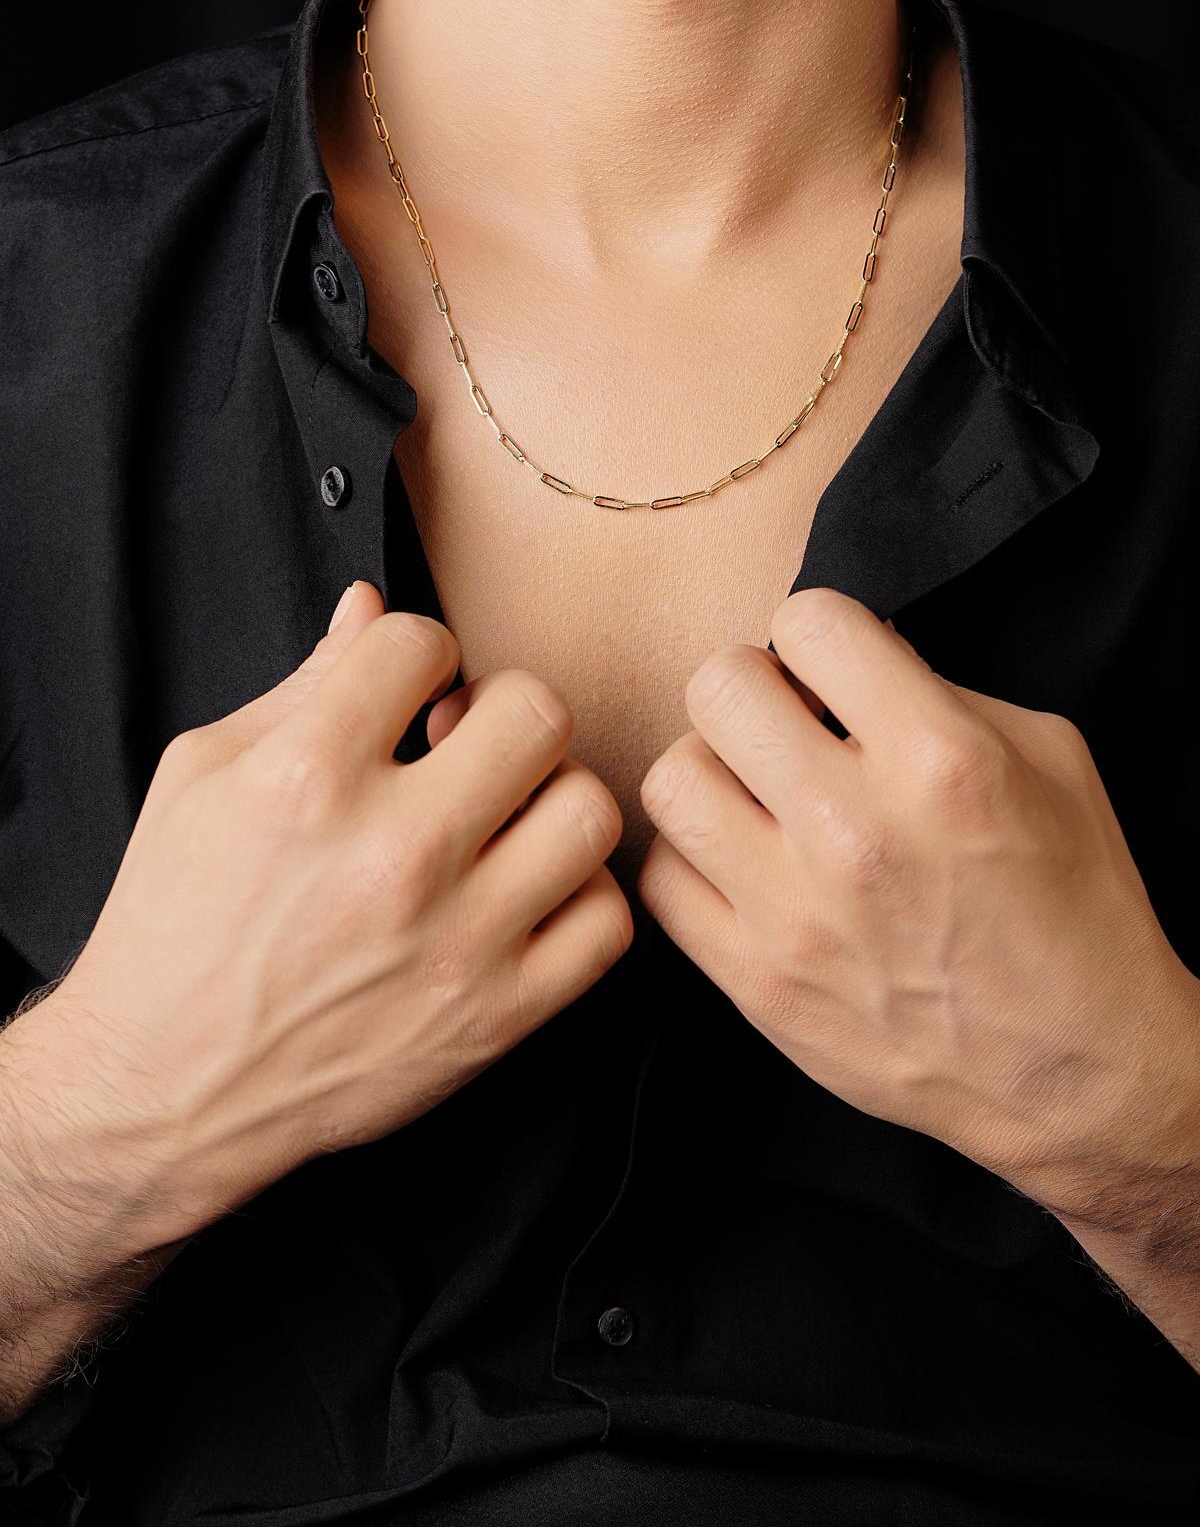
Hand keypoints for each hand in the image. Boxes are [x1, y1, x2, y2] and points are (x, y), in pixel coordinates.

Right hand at [23, 581, 630, 1250]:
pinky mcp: (496, 1018)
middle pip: (537, 713)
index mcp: (307, 779)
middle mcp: (392, 854)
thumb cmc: (173, 924)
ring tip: (505, 816)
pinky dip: (577, 897)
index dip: (414, 655)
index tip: (402, 692)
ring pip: (588, 811)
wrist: (162, 1092)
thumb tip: (373, 606)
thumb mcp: (202, 778)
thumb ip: (302, 685)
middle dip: (501, 710)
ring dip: (551, 798)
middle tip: (470, 743)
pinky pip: (606, 923)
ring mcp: (456, 940)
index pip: (421, 642)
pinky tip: (526, 891)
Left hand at [637, 586, 1199, 1219]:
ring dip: (710, 770)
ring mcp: (795, 914)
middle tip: (785, 723)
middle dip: (753, 688)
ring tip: (753, 792)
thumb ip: (938, 692)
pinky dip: (693, 860)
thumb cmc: (1075, 907)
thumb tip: (846, 660)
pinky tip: (741, 863)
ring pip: (670, 779)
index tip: (832, 673)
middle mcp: (856, 831)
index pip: (809, 623)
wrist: (1079, 1075)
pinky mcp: (756, 982)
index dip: (818, 636)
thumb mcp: (1048, 762)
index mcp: (941, 761)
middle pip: (717, 688)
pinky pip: (661, 881)